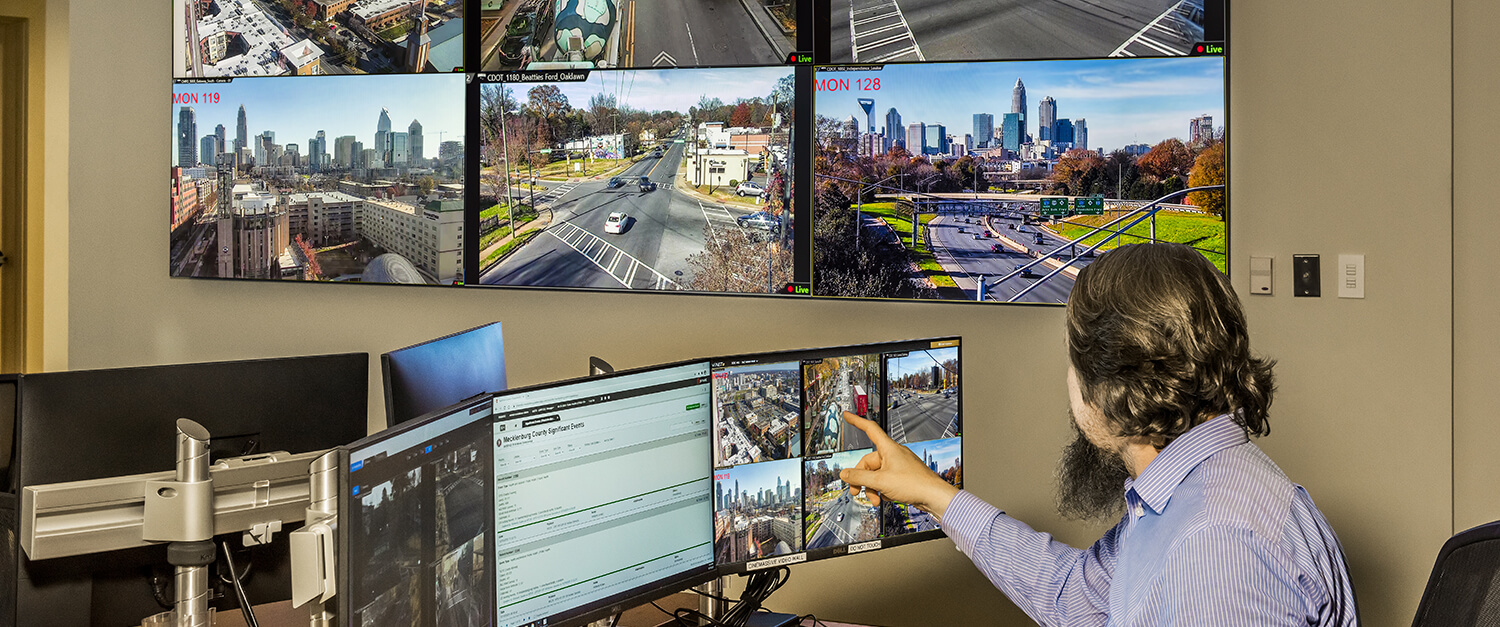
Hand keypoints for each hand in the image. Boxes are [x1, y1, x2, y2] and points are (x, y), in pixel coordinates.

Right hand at [838, 411, 959, 518]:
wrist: (933, 497)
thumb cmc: (914, 484)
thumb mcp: (880, 481)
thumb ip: (859, 477)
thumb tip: (845, 474)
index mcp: (888, 448)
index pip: (869, 429)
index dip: (856, 421)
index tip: (847, 415)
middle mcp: (893, 455)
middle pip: (868, 462)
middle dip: (862, 479)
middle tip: (856, 491)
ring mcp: (898, 466)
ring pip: (876, 474)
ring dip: (872, 488)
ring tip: (875, 500)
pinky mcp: (902, 477)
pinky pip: (885, 480)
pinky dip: (882, 489)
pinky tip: (886, 497)